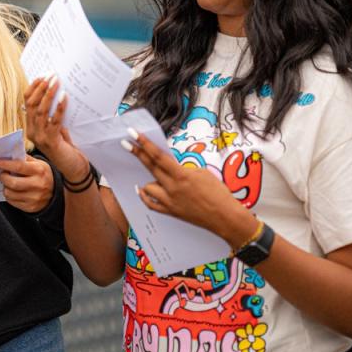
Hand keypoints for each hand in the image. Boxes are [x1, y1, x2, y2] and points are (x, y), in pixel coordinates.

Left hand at [0, 156, 53, 212]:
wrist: (56, 193)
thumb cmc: (43, 175)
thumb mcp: (38, 163)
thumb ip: (23, 159)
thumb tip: (6, 155)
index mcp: (39, 170)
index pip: (18, 166)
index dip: (3, 164)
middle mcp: (37, 185)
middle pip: (12, 182)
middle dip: (3, 177)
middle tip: (2, 174)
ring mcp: (34, 198)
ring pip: (10, 194)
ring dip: (5, 187)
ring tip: (9, 183)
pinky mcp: (30, 207)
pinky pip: (12, 202)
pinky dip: (9, 196)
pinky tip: (14, 191)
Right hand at [23, 76, 89, 181]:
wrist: (72, 168)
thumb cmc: (66, 148)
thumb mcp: (57, 129)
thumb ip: (53, 116)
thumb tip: (57, 94)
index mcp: (31, 127)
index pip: (27, 103)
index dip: (33, 88)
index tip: (42, 77)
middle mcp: (33, 132)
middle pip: (33, 105)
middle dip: (41, 88)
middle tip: (51, 76)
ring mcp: (40, 137)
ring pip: (41, 111)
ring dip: (49, 95)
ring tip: (56, 83)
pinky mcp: (51, 141)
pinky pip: (55, 121)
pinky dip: (59, 108)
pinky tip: (64, 97)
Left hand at [122, 130, 256, 247]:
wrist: (225, 217)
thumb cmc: (219, 194)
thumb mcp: (202, 173)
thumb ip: (183, 169)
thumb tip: (171, 166)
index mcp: (181, 175)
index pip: (158, 156)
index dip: (145, 144)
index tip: (134, 134)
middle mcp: (172, 188)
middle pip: (150, 167)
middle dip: (138, 153)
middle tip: (126, 143)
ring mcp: (169, 201)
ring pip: (148, 187)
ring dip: (151, 180)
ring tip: (160, 179)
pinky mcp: (170, 212)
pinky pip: (151, 204)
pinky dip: (146, 196)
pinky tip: (142, 189)